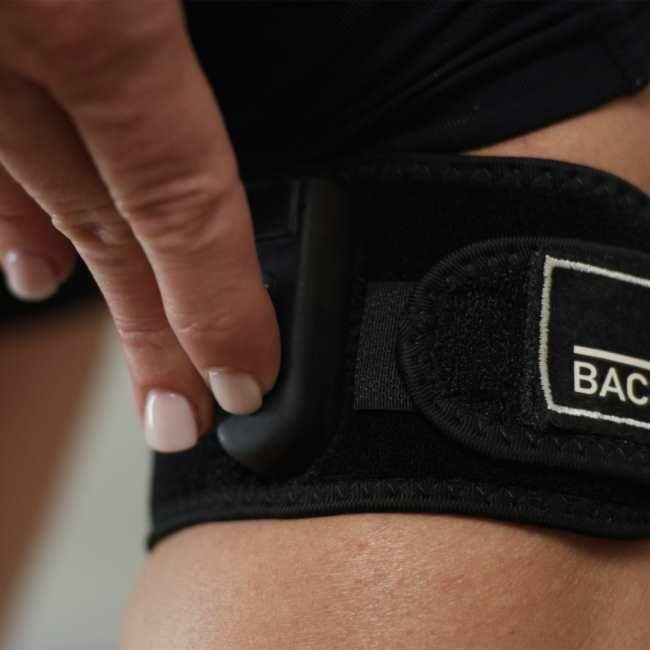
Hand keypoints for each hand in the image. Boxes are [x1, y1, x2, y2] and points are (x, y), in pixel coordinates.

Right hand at [0, 1, 280, 451]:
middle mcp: (12, 36)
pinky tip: (21, 253)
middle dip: (150, 330)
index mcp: (90, 17)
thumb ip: (167, 31)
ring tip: (120, 352)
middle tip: (178, 419)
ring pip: (35, 189)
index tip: (242, 381)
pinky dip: (7, 204)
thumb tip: (196, 60)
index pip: (177, 196)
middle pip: (106, 225)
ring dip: (79, 275)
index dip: (214, 302)